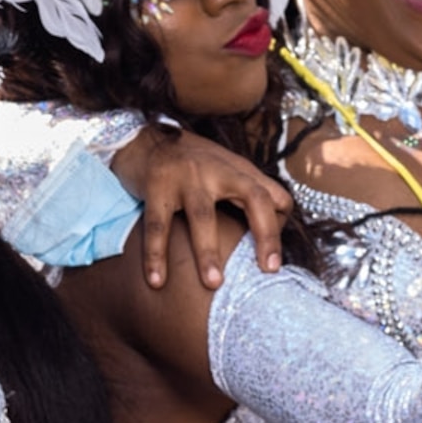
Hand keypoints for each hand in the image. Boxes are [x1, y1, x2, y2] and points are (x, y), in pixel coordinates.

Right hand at [109, 123, 290, 291]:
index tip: (272, 261)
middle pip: (253, 197)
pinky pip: (158, 226)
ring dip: (208, 252)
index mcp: (238, 169)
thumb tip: (278, 224)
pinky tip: (157, 281)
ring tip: (213, 283)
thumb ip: (250, 190)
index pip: (273, 195)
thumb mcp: (225, 168)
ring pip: (203, 216)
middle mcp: (217, 170)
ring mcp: (186, 177)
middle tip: (269, 268)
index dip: (278, 227)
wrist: (142, 139)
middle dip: (265, 233)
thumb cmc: (190, 162)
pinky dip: (156, 255)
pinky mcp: (156, 186)